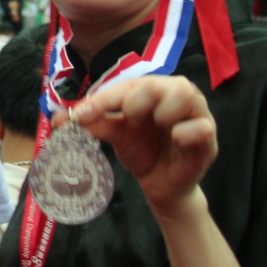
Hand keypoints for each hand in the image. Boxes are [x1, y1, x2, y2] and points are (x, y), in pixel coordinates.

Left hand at [59, 76, 216, 217]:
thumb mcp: (116, 134)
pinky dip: (187, 130)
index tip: (82, 114)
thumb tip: (59, 118)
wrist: (160, 184)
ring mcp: (195, 115)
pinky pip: (203, 126)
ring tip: (157, 124)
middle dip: (136, 99)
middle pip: (158, 83)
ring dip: (165, 109)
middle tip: (129, 117)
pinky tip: (176, 138)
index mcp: (151, 90)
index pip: (128, 84)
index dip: (104, 98)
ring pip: (186, 94)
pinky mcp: (207, 139)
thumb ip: (92, 122)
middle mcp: (175, 96)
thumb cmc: (142, 150)